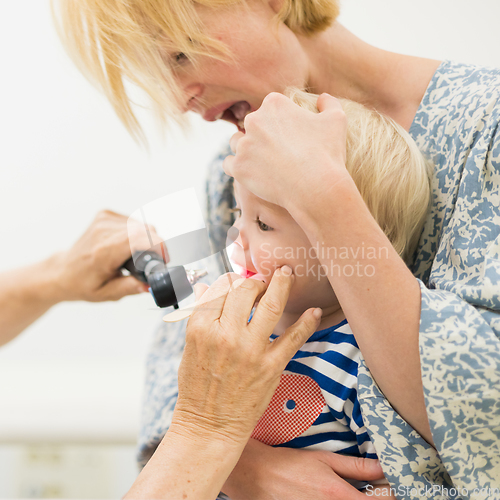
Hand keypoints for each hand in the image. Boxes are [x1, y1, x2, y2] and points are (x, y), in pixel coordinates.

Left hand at [50, 209, 165, 301]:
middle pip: (145, 230)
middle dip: (156, 246)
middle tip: (151, 263)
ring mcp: (103, 220)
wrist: (63, 271)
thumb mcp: (106, 293)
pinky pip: (134, 221)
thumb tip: (150, 285)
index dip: (159, 247)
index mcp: (103, 252)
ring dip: (147, 240)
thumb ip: (130, 288)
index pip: (140, 238)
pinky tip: (128, 245)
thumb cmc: (82, 283)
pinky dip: (137, 233)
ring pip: (142, 225)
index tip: (163, 260)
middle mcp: (103, 231)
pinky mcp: (105, 215)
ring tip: (135, 256)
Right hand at [171, 267, 322, 447]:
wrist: (209, 426)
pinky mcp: (271, 366)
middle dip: (254, 280)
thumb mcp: (189, 348)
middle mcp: (225, 335)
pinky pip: (293, 338)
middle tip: (262, 279)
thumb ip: (198, 315)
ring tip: (287, 274)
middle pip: (244, 290)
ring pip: (270, 304)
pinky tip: (314, 311)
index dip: (229, 281)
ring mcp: (250, 350)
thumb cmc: (197, 388)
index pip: (218, 290)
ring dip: (281, 284)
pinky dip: (306, 322)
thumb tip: (204, 287)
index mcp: (201, 329)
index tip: (236, 280)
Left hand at [223, 92, 348, 211]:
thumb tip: (323, 98)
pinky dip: (238, 169)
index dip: (279, 123)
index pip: (269, 109)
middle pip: (251, 125)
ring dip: (246, 151)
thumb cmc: (327, 153)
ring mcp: (244, 144)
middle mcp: (254, 120)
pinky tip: (250, 174)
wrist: (316, 188)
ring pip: (237, 143)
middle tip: (276, 153)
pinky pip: (229, 164)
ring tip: (262, 164)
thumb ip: (329, 103)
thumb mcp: (336, 120)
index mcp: (274, 104)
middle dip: (261, 136)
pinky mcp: (238, 167)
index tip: (288, 137)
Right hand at [223, 439, 385, 499]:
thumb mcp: (323, 459)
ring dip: (362, 499)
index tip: (400, 489)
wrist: (256, 475)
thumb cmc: (289, 463)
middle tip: (379, 489)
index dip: (394, 496)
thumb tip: (383, 467)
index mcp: (339, 496)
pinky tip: (341, 494)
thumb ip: (355, 466)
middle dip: (378, 499)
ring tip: (363, 490)